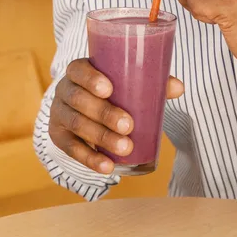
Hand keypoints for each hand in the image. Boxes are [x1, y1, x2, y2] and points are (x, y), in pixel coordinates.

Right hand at [49, 58, 183, 174]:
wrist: (82, 105)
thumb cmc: (109, 88)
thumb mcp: (123, 81)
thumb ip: (150, 81)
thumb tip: (178, 87)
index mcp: (78, 70)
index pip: (78, 70)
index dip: (90, 79)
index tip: (110, 89)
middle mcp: (64, 90)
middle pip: (78, 100)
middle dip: (104, 113)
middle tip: (128, 125)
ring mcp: (59, 113)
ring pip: (75, 124)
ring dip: (101, 138)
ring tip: (125, 147)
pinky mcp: (58, 136)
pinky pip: (71, 149)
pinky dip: (90, 159)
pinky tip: (107, 166)